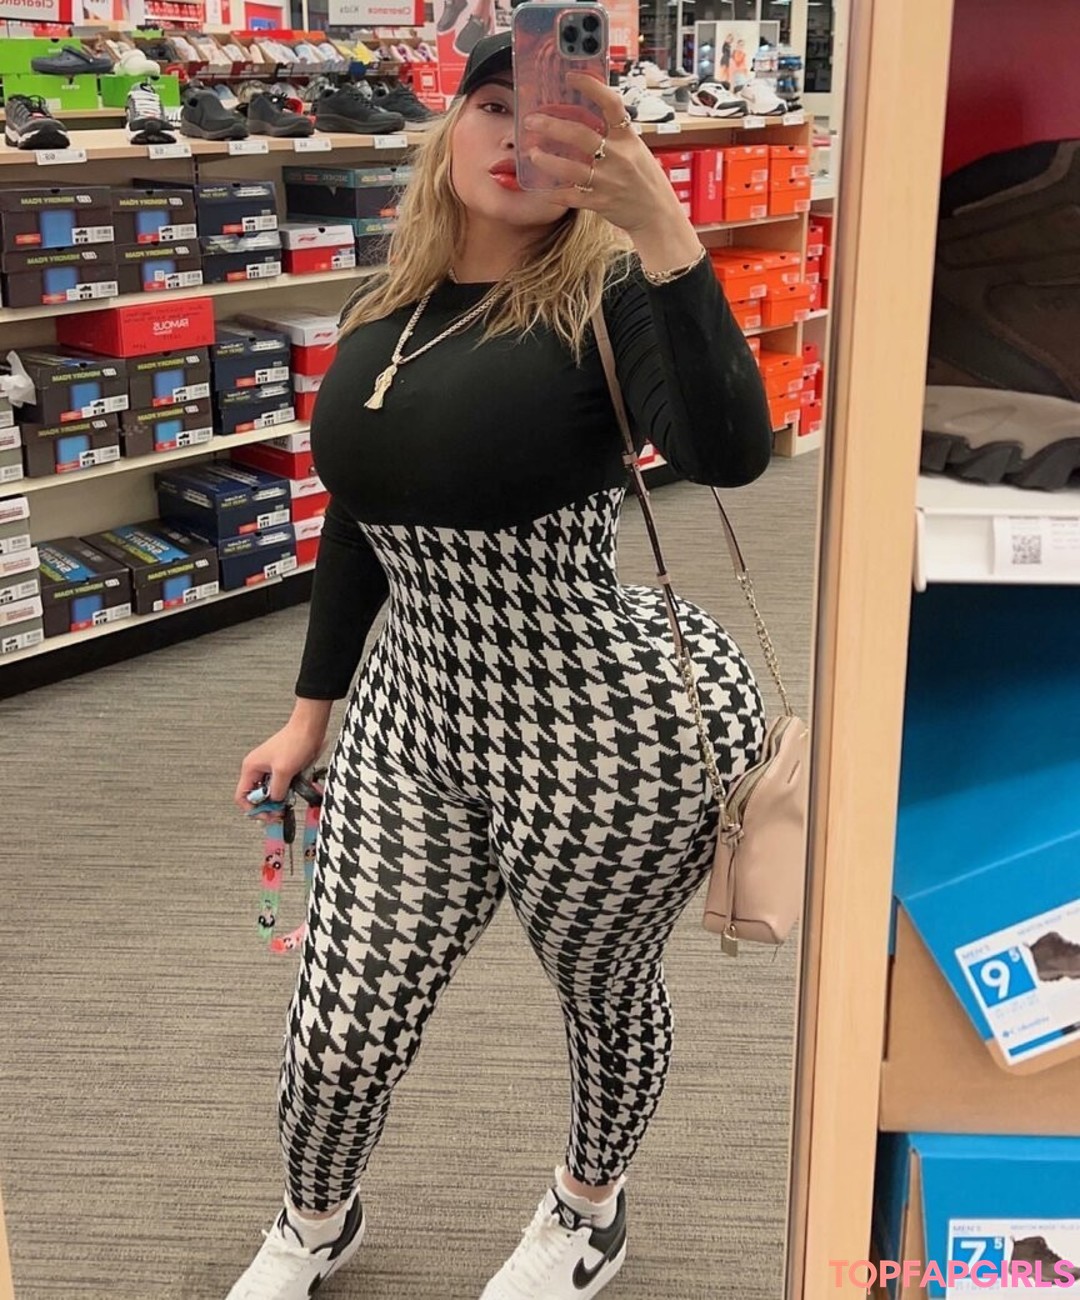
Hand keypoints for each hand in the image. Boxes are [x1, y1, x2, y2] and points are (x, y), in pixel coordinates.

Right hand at [234, 721, 326, 814]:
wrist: (310, 728)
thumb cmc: (295, 742)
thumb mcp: (284, 771)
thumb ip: (277, 791)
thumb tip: (275, 803)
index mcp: (251, 768)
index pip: (242, 796)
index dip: (253, 809)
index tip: (267, 814)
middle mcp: (257, 768)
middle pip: (255, 796)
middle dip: (267, 806)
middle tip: (279, 813)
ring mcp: (269, 768)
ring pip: (268, 792)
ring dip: (277, 799)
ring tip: (287, 803)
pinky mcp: (282, 767)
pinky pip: (279, 785)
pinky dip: (285, 791)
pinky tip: (293, 792)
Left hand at [522, 73, 691, 238]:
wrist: (658, 214)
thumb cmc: (645, 180)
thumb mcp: (636, 150)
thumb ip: (614, 135)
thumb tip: (587, 116)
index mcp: (628, 138)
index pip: (610, 103)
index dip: (591, 86)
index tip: (571, 77)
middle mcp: (618, 156)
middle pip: (580, 135)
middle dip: (551, 126)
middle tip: (532, 121)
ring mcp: (609, 181)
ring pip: (570, 168)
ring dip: (547, 160)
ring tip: (532, 154)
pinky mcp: (601, 202)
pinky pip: (572, 197)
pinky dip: (556, 193)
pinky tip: (544, 188)